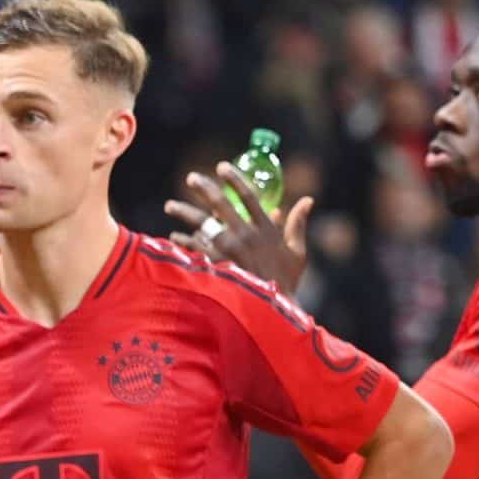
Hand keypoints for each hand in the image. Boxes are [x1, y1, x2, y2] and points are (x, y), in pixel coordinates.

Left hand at [165, 163, 313, 295]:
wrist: (272, 311)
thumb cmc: (286, 282)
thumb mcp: (298, 252)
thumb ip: (298, 224)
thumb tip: (308, 200)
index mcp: (266, 229)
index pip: (248, 195)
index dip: (234, 178)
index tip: (221, 167)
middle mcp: (246, 235)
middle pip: (221, 203)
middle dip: (203, 187)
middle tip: (192, 179)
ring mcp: (229, 250)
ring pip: (201, 223)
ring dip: (184, 211)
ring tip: (170, 206)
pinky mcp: (216, 264)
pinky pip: (194, 247)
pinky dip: (182, 241)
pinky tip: (174, 236)